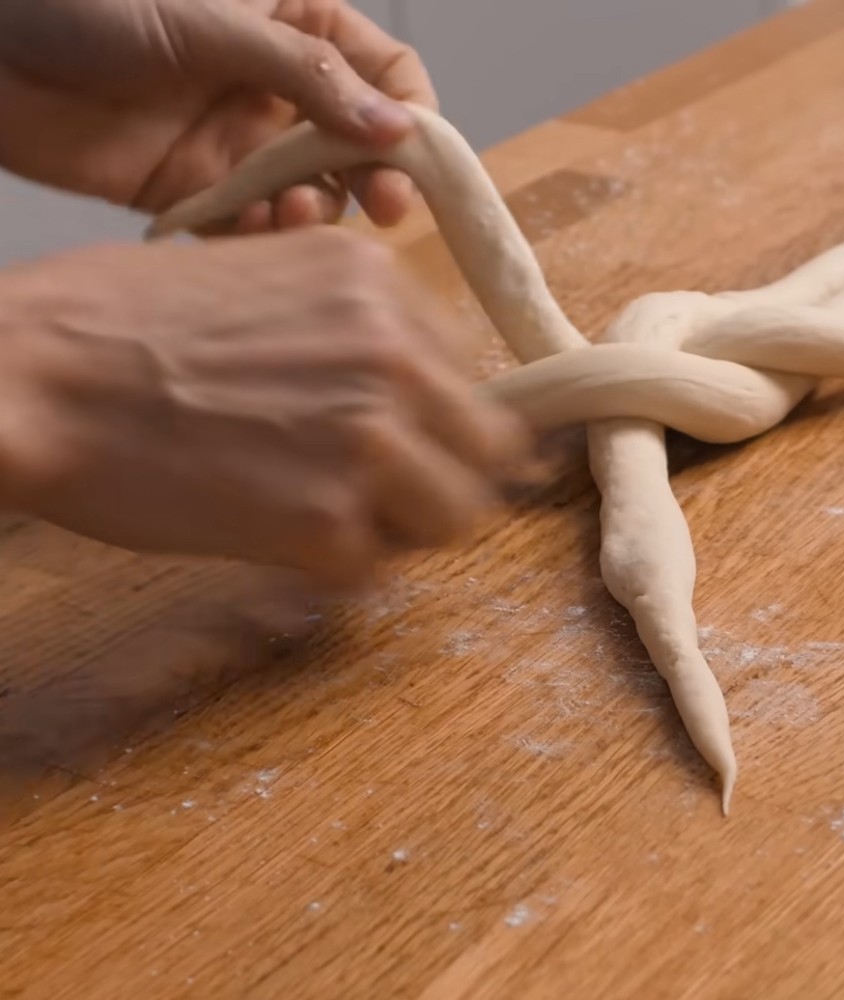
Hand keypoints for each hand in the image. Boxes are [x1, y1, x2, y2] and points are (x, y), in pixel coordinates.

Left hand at [0, 0, 433, 231]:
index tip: (418, 156)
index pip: (386, 70)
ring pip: (312, 190)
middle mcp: (275, 86)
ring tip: (299, 211)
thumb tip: (398, 130)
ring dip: (319, 208)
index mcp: (293, 22)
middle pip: (361, 142)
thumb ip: (307, 78)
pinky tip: (259, 229)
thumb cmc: (85, 1)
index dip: (413, 113)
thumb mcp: (210, 21)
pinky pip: (252, 225)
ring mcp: (237, 140)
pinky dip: (265, 236)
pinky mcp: (196, 190)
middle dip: (379, 176)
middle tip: (385, 207)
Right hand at [0, 228, 529, 586]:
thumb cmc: (115, 327)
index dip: (442, 427)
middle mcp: (394, 356)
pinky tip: (274, 536)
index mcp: (380, 287)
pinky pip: (376, 569)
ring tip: (331, 520)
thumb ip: (357, 332)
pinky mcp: (328, 522)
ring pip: (453, 520)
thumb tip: (421, 397)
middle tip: (388, 501)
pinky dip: (333, 566)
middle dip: (444, 483)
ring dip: (402, 531)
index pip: (476, 385)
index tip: (410, 448)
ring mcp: (369, 440)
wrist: (26, 377)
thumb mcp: (266, 278)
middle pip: (491, 457)